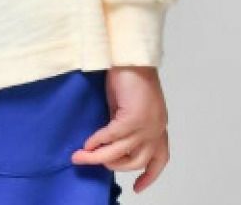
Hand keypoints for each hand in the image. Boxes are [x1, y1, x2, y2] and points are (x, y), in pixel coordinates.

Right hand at [70, 66, 169, 193]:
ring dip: (99, 158)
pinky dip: (97, 143)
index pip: (160, 158)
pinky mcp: (132, 119)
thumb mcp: (129, 104)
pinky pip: (111, 137)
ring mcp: (146, 126)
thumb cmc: (130, 72)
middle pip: (136, 161)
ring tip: (80, 157)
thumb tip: (109, 140)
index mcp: (159, 125)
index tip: (137, 187)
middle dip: (113, 165)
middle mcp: (156, 129)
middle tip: (94, 163)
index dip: (149, 176)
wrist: (130, 53)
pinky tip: (86, 144)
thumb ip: (125, 122)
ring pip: (121, 153)